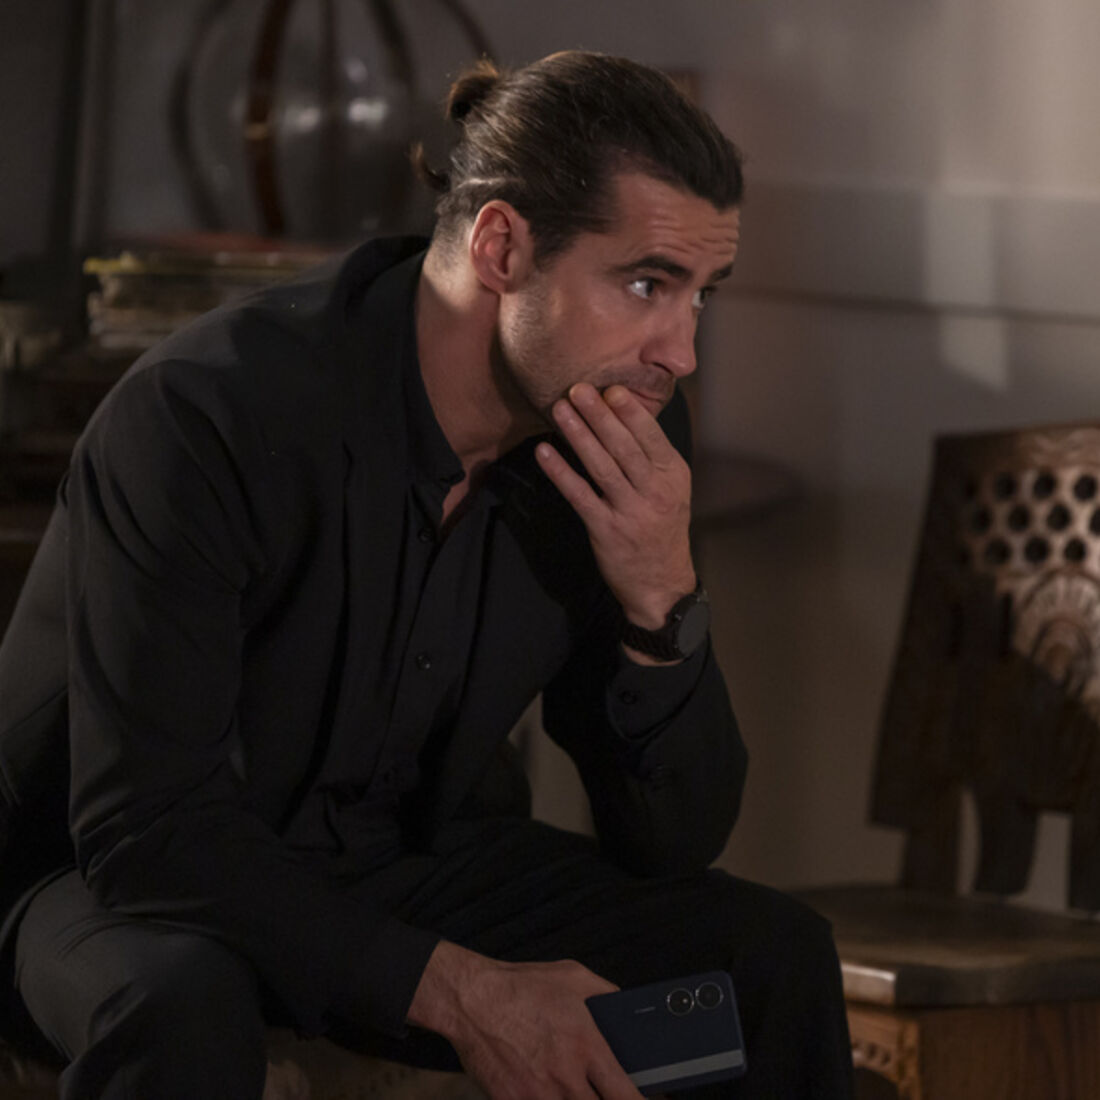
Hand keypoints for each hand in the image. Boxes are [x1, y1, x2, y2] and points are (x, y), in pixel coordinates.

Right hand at [407, 941, 643, 1099]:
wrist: (471, 1000)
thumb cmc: (522, 986)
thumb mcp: (574, 976)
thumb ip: (607, 995)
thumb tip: (627, 1010)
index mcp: (587, 1045)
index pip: (626, 1096)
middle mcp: (566, 1077)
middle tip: (604, 1091)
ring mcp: (539, 1096)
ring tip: (573, 1087)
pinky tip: (545, 1088)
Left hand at [535, 383, 696, 644]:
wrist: (661, 583)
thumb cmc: (662, 527)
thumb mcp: (672, 489)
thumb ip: (652, 455)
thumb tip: (627, 411)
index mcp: (672, 475)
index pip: (651, 437)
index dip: (630, 412)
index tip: (610, 389)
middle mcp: (654, 491)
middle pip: (623, 447)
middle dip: (599, 416)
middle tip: (577, 388)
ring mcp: (629, 512)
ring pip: (601, 467)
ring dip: (578, 435)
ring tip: (560, 409)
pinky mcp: (605, 530)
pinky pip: (579, 496)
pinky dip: (560, 472)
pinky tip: (545, 452)